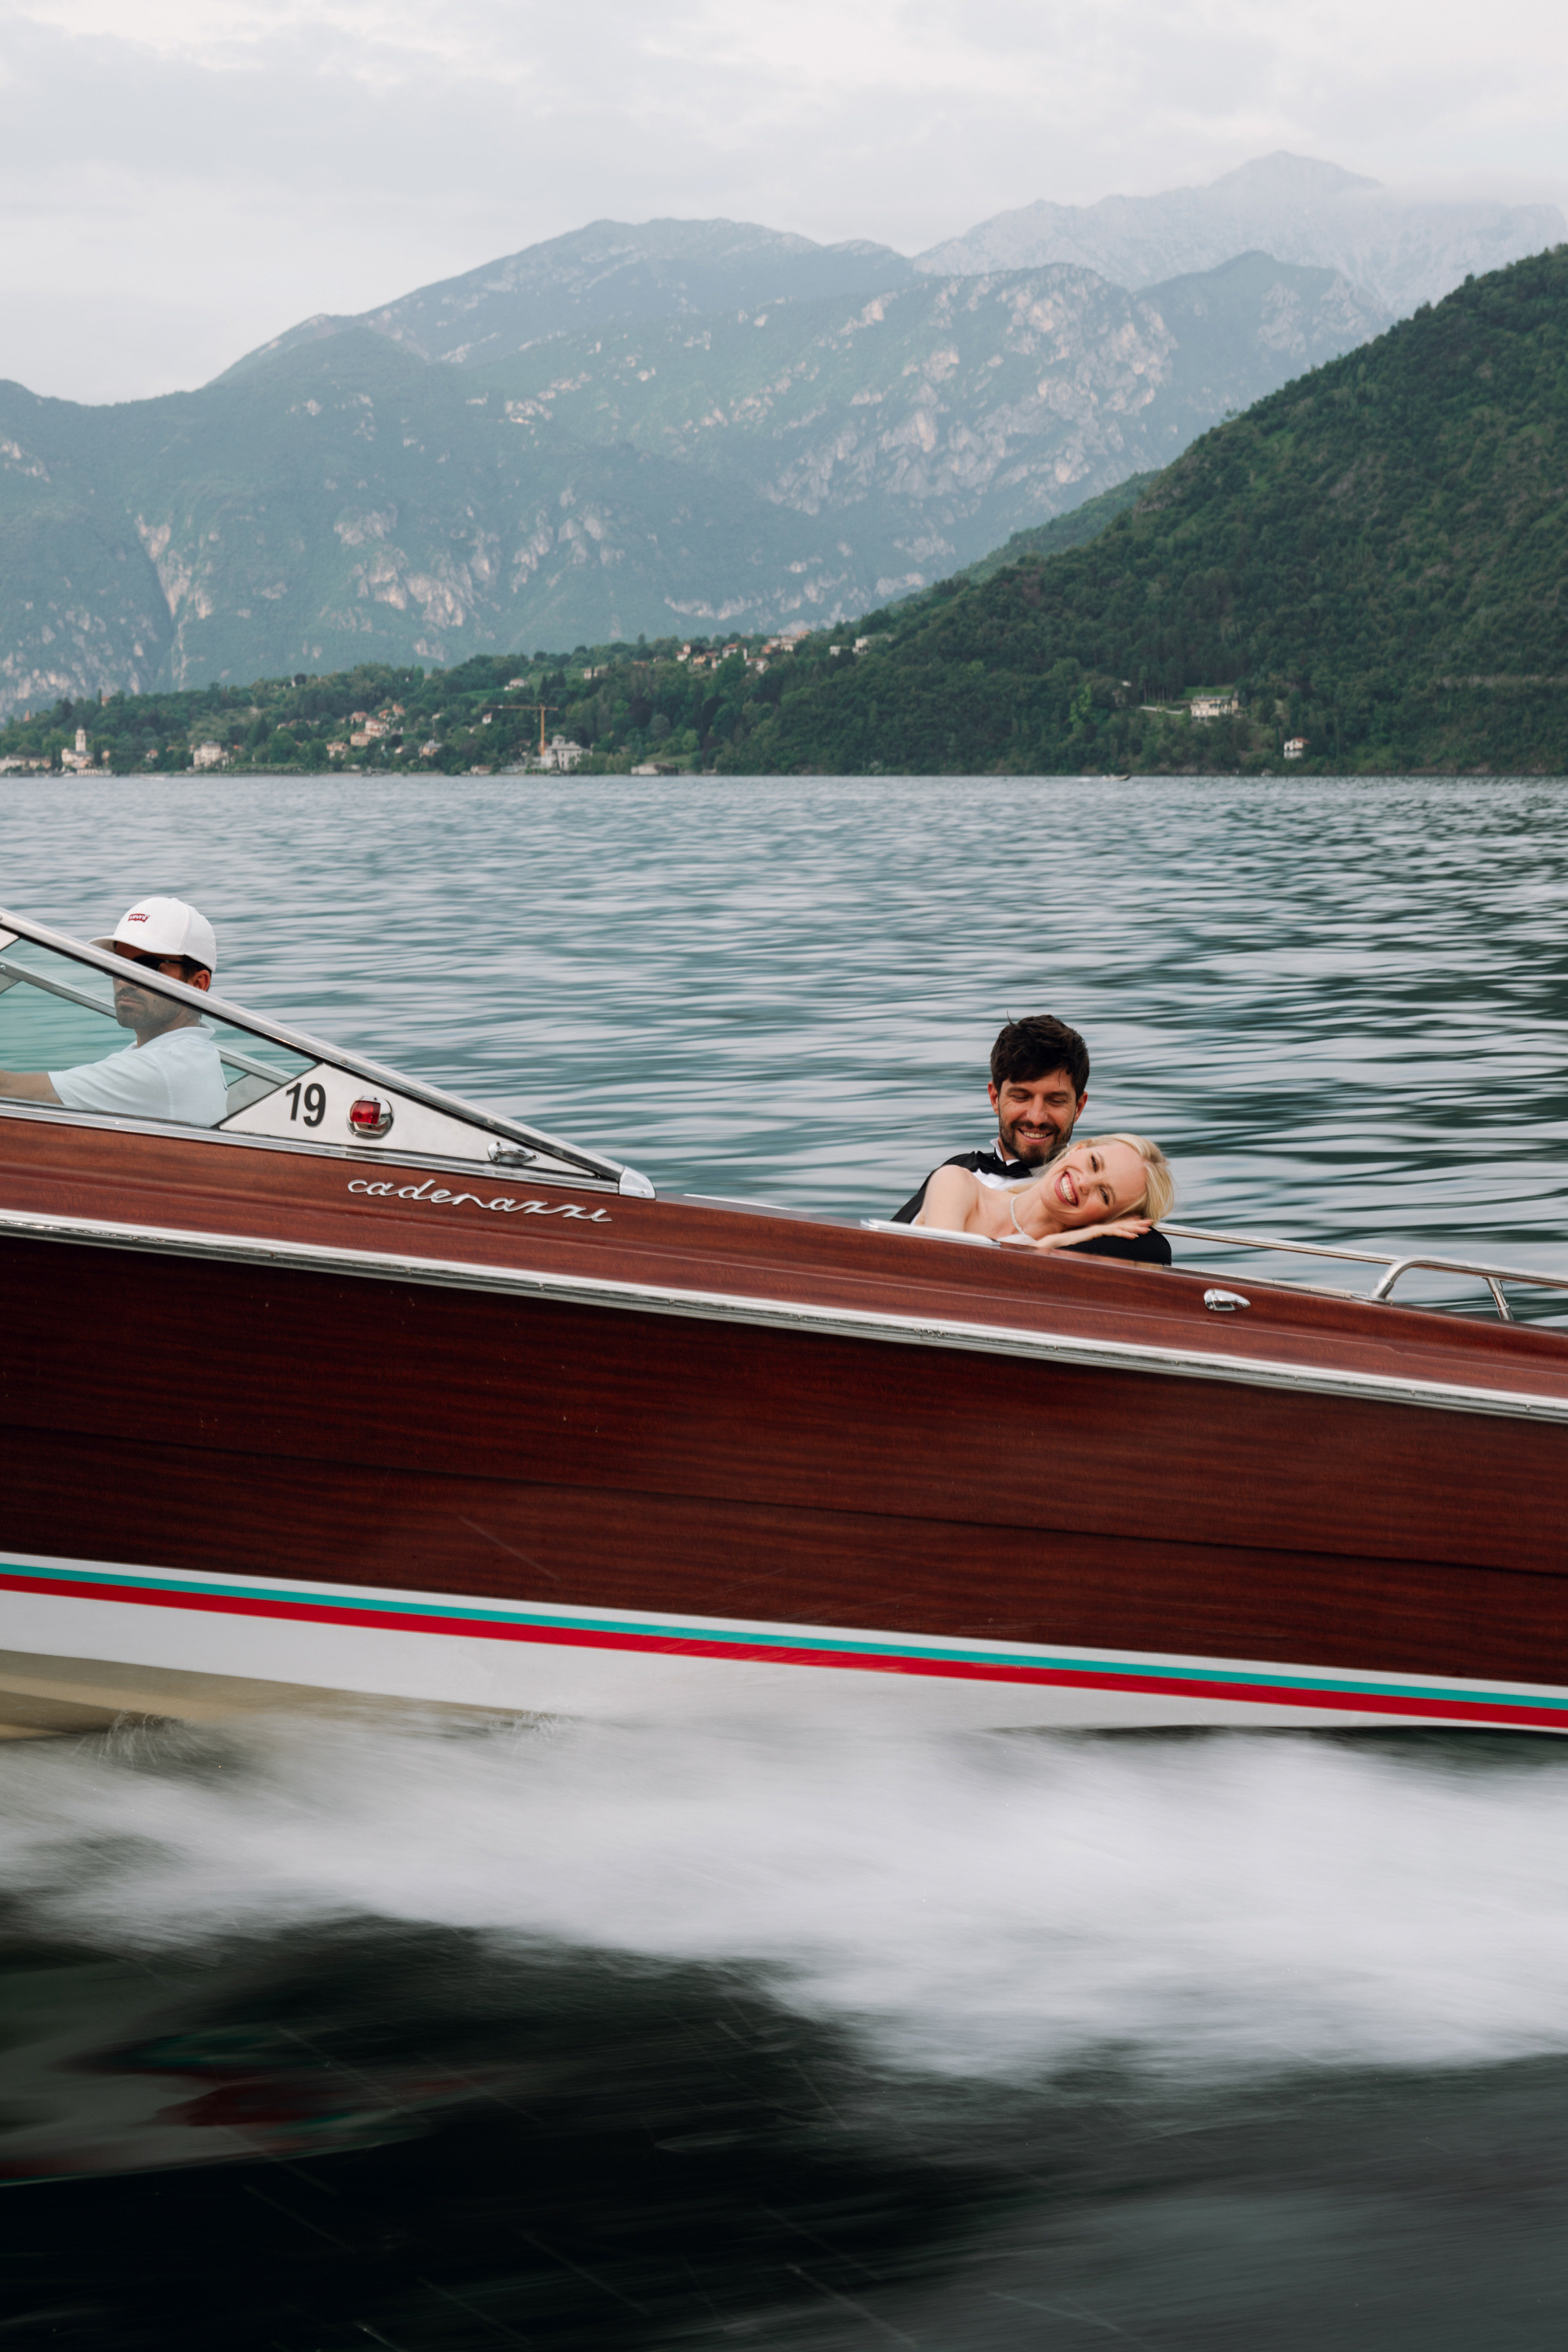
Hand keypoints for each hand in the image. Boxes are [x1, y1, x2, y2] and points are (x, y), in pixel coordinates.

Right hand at [1034, 1217, 1151, 1252]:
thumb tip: (1095, 1251)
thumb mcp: (1082, 1246)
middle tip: (1151, 1222)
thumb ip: (1090, 1246)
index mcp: (1097, 1230)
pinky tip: (1133, 1235)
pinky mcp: (1094, 1233)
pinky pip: (1111, 1232)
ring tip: (1147, 1228)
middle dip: (1137, 1222)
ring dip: (1134, 1227)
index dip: (1129, 1222)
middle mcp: (1098, 1228)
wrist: (1053, 1243)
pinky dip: (1123, 1233)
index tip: (1141, 1220)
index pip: (1116, 1224)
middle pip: (1121, 1224)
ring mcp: (1097, 1229)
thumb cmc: (1065, 1245)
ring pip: (1120, 1227)